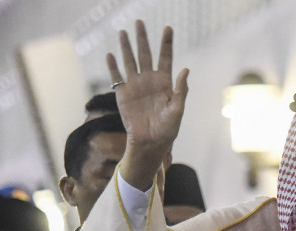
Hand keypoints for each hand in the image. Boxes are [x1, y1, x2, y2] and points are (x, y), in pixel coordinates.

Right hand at [107, 20, 188, 190]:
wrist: (150, 143)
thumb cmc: (167, 130)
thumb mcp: (178, 110)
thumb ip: (181, 90)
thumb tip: (185, 69)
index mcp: (164, 82)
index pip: (165, 57)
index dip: (166, 43)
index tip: (168, 28)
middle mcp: (149, 80)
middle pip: (145, 54)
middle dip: (143, 38)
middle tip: (139, 22)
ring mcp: (135, 86)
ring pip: (130, 61)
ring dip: (126, 47)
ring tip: (122, 32)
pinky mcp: (123, 94)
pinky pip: (117, 77)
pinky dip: (113, 66)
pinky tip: (110, 54)